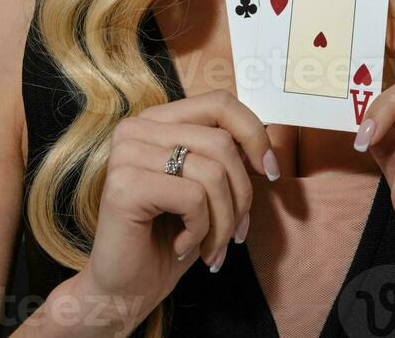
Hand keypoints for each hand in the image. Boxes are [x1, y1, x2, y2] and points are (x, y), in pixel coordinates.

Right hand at [78, 89, 278, 325]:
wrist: (125, 290)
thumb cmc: (168, 238)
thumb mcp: (205, 188)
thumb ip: (225, 156)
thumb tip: (266, 144)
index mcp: (158, 120)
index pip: (220, 103)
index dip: (253, 133)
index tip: (270, 171)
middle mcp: (138, 127)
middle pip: (222, 142)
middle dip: (241, 195)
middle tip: (236, 234)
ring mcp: (128, 152)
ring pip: (212, 172)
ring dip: (223, 221)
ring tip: (211, 248)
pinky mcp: (125, 184)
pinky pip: (193, 198)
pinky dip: (200, 230)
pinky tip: (182, 247)